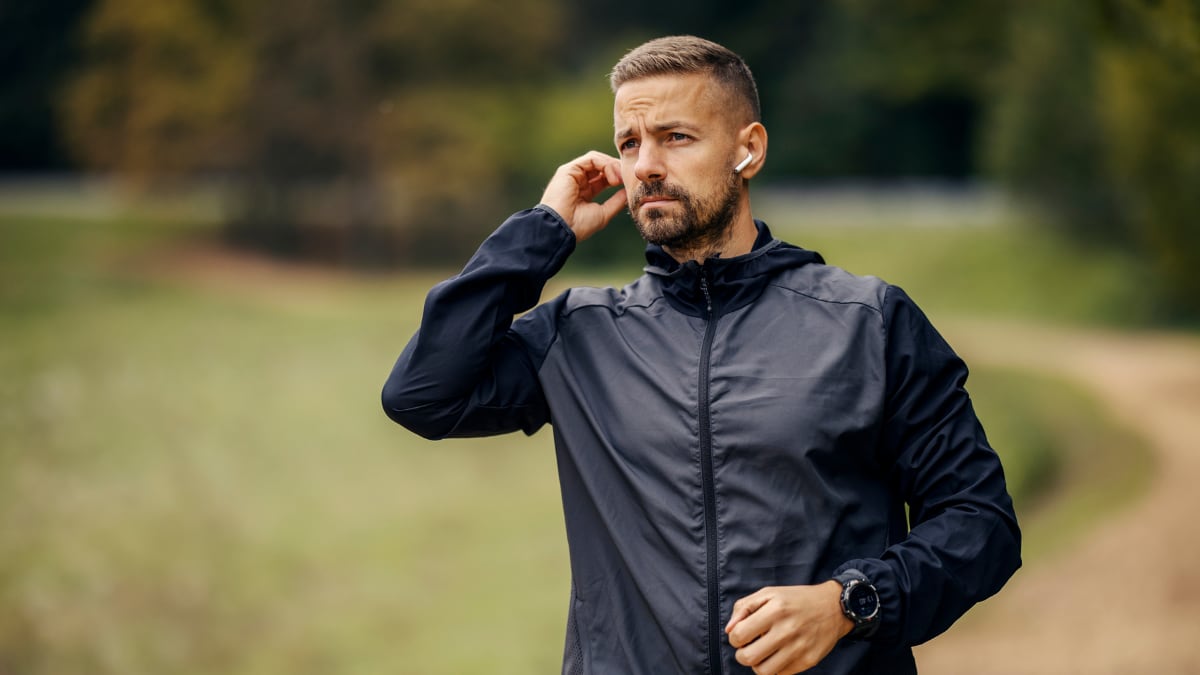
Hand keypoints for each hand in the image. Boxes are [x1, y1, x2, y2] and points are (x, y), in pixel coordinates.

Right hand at [540, 151, 626, 241]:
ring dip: (612, 166)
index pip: (604, 177)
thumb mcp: (603, 214)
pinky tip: (611, 176)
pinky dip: (605, 164)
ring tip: (618, 179)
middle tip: (625, 178)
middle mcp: (578, 180)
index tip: (627, 184)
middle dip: (616, 169)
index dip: (617, 177)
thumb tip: (628, 191)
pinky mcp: (569, 169)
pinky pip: (591, 158)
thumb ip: (616, 202)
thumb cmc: (579, 226)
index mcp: (585, 192)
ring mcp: (573, 174)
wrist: (561, 228)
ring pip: (597, 159)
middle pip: (601, 165)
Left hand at [725, 581, 853, 674]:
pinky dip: (775, 668)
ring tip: (762, 654)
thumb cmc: (796, 599)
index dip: (735, 638)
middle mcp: (787, 630)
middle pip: (748, 657)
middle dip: (742, 655)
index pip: (738, 635)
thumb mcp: (769, 593)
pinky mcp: (808, 660)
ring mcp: (799, 648)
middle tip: (749, 647)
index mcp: (774, 610)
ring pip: (763, 671)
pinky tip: (778, 655)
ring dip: (757, 664)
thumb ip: (743, 607)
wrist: (834, 607)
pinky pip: (781, 674)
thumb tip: (729, 630)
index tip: (743, 634)